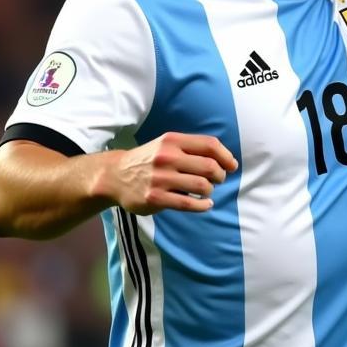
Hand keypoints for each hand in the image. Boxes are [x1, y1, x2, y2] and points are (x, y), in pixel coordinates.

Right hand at [103, 132, 237, 214]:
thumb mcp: (167, 146)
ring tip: (206, 192)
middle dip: (220, 175)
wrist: (115, 176)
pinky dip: (203, 206)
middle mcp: (167, 157)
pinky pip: (189, 203)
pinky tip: (205, 205)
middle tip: (217, 180)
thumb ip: (192, 149)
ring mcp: (161, 178)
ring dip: (210, 191)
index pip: (210, 144)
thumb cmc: (150, 161)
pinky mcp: (155, 197)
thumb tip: (227, 161)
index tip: (232, 166)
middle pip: (210, 166)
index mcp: (172, 141)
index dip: (226, 156)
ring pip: (203, 185)